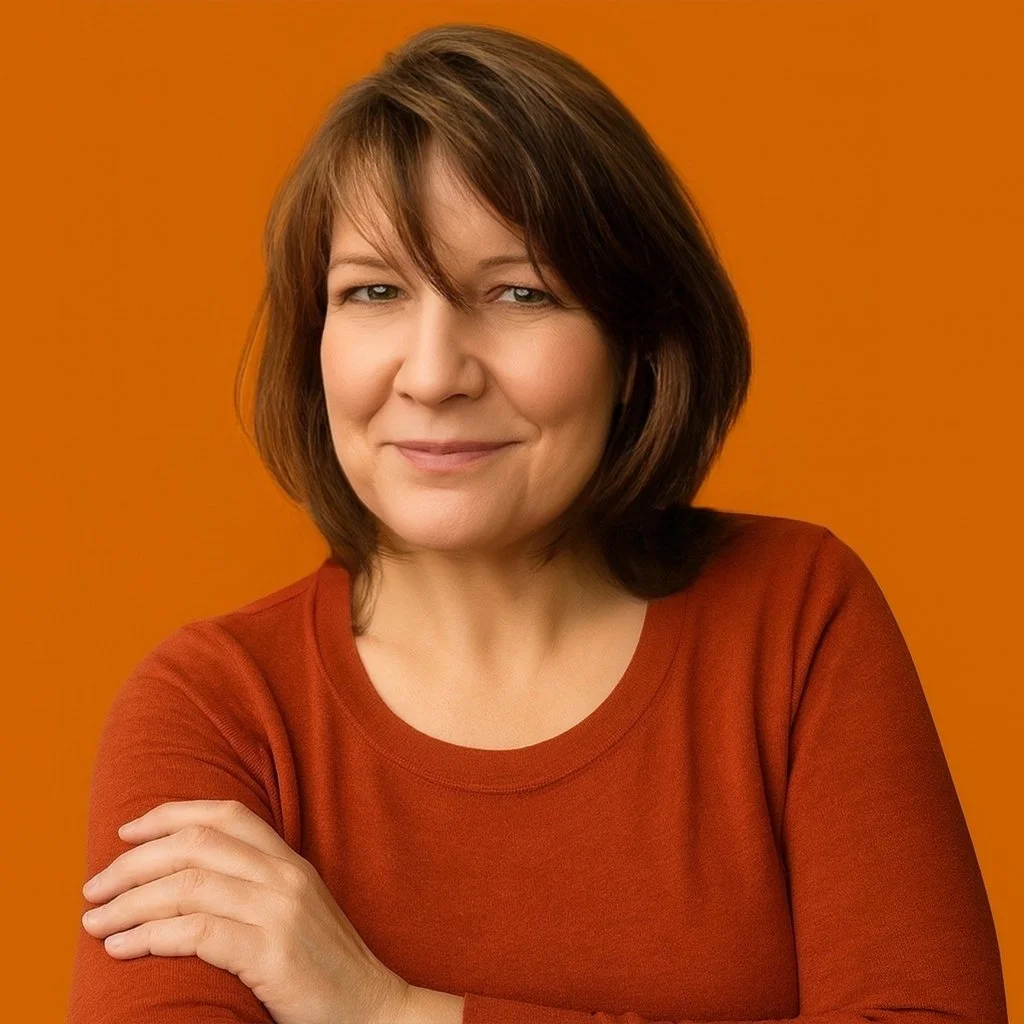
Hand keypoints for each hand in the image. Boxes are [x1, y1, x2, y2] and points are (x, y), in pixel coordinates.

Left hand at [81, 799, 410, 1023]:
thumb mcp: (294, 912)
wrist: (373, 1012)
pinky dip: (149, 936)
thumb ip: (254, 887)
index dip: (172, 814)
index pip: (226, 814)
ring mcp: (281, 912)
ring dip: (130, 902)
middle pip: (196, 845)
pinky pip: (196, 933)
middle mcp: (285, 877)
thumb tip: (183, 879)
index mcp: (290, 862)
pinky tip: (122, 948)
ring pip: (188, 886)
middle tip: (94, 888)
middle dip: (134, 862)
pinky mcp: (272, 954)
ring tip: (95, 922)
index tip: (127, 832)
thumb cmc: (323, 968)